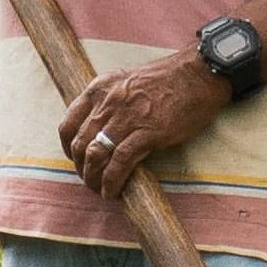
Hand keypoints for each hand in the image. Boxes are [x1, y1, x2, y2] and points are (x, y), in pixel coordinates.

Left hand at [60, 46, 236, 195]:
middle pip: (80, 144)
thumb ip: (110, 101)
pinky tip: (113, 192)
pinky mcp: (147, 133)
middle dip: (81, 168)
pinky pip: (120, 163)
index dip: (68, 148)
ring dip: (93, 178)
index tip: (75, 159)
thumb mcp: (127, 81)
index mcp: (100, 88)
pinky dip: (112, 181)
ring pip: (95, 156)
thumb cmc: (168, 79)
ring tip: (100, 189)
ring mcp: (126, 118)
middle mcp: (108, 103)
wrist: (198, 74)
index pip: (68, 124)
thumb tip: (100, 127)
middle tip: (89, 179)